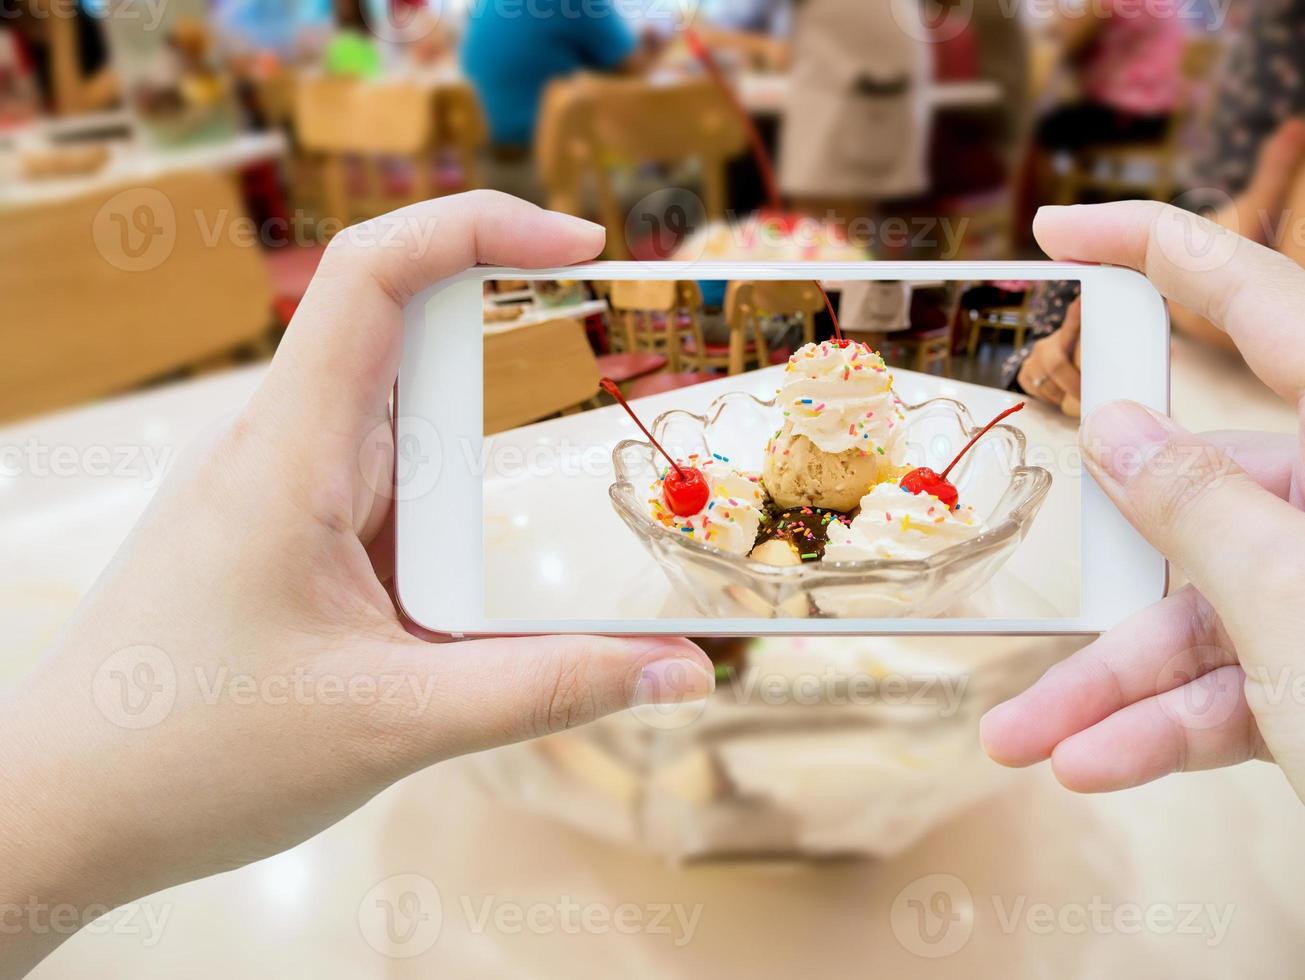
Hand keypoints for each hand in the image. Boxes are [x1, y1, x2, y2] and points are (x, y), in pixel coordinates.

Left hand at [0, 192, 711, 975]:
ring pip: (396, 422)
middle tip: (605, 376)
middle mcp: (276, 447)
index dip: (478, 226)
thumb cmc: (194, 759)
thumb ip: (550, 691)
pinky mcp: (275, 531)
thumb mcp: (397, 724)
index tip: (580, 244)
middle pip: (405, 337)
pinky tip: (462, 583)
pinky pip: (377, 484)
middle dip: (510, 345)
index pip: (374, 276)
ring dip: (476, 449)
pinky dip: (441, 506)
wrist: (61, 810)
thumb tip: (686, 668)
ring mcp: (271, 487)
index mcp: (290, 456)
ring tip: (537, 511)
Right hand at [982, 200, 1304, 799]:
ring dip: (1117, 681)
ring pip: (1214, 614)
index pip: (1269, 304)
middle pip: (1214, 503)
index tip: (1064, 229)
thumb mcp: (1295, 604)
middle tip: (1041, 581)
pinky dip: (1170, 723)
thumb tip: (1120, 432)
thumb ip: (1199, 511)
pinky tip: (1099, 758)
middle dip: (1113, 575)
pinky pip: (1244, 682)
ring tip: (1032, 734)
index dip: (1160, 249)